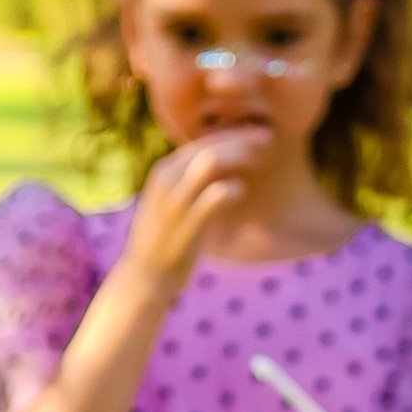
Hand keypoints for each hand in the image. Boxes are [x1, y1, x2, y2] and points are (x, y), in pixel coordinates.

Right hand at [125, 130, 272, 293]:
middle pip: (208, 146)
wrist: (145, 276)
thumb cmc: (163, 242)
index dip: (229, 136)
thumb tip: (217, 176)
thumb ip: (189, 186)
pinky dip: (232, 188)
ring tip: (261, 157)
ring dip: (239, 154)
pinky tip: (242, 190)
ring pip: (210, 161)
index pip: (200, 143)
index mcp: (163, 172)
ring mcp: (176, 200)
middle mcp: (167, 179)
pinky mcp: (187, 222)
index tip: (254, 135)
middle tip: (266, 136)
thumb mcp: (171, 205)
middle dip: (240, 138)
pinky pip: (215, 195)